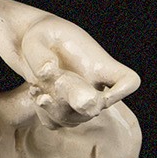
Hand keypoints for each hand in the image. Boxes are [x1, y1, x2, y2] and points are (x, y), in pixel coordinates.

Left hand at [9, 11, 137, 125]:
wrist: (29, 43)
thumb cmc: (40, 34)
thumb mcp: (36, 38)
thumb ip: (40, 54)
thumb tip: (46, 71)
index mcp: (97, 64)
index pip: (127, 81)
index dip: (122, 91)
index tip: (99, 91)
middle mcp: (93, 84)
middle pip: (95, 108)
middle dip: (70, 103)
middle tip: (49, 89)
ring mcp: (78, 100)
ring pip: (73, 119)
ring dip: (52, 107)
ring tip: (35, 87)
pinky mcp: (62, 109)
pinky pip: (56, 123)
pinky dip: (43, 112)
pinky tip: (34, 93)